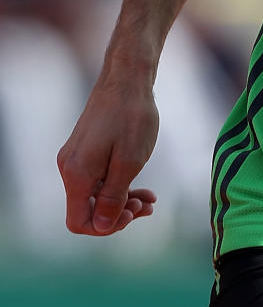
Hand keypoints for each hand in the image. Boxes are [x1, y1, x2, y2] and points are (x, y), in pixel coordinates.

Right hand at [57, 75, 159, 234]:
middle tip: (148, 206)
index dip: (105, 227)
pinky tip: (143, 188)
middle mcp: (69, 168)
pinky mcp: (85, 150)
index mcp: (76, 174)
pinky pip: (98, 178)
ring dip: (123, 201)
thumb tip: (100, 226)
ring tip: (150, 199)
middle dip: (119, 213)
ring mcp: (76, 158)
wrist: (127, 79)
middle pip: (88, 209)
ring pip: (96, 194)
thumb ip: (113, 197)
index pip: (79, 222)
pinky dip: (119, 185)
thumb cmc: (132, 117)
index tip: (132, 215)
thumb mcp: (129, 162)